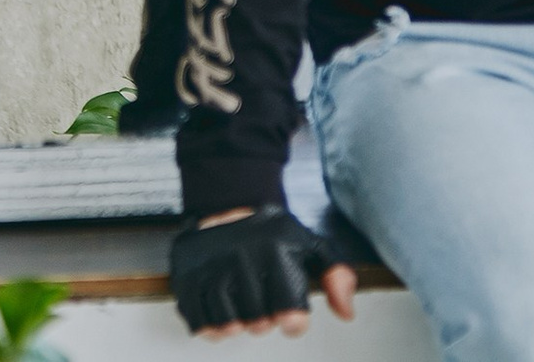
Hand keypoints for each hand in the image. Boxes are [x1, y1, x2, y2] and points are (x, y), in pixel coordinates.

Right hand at [169, 206, 356, 339]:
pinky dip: (212, 324)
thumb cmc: (272, 235)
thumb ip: (336, 275)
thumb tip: (346, 312)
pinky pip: (199, 323)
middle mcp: (241, 257)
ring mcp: (211, 267)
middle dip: (265, 317)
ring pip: (228, 325)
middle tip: (263, 297)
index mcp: (276, 250)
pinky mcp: (187, 277)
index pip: (289, 312)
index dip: (293, 320)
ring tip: (243, 302)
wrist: (226, 208)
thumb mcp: (310, 245)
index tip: (292, 316)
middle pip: (259, 323)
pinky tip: (222, 306)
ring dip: (239, 321)